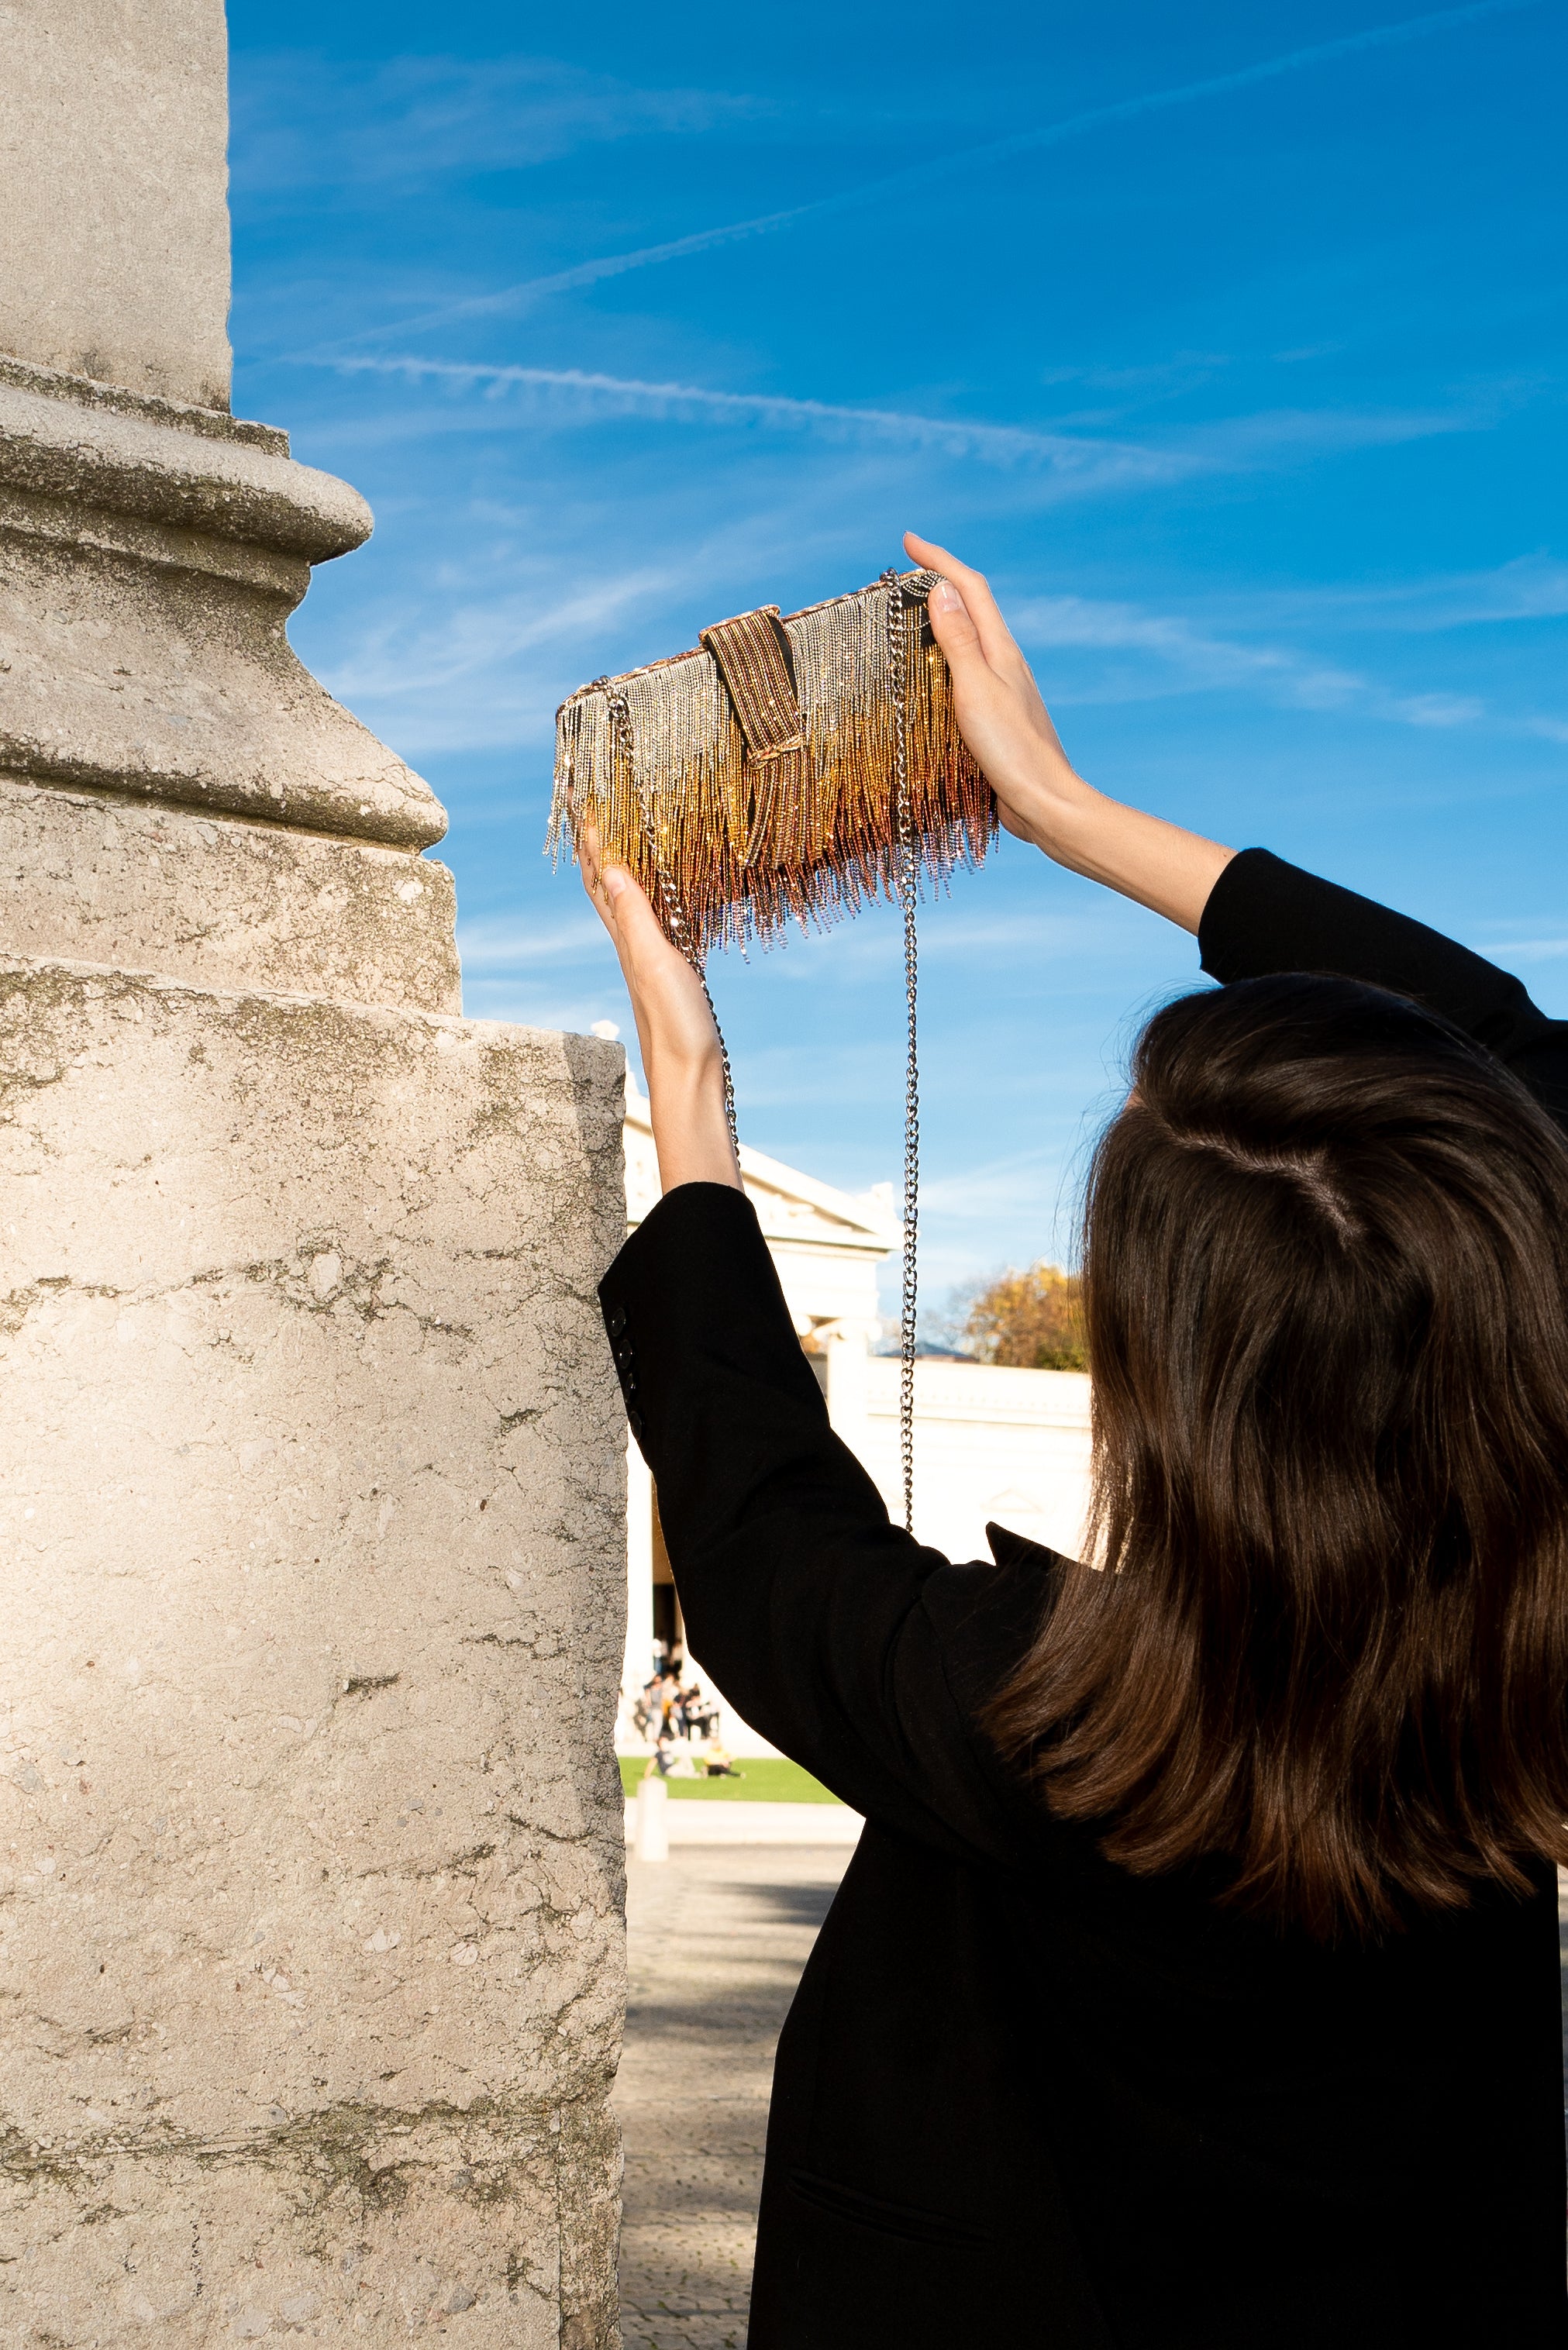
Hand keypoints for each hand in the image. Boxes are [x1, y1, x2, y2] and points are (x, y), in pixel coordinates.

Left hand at [580, 827, 740, 1192]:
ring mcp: (650, 958)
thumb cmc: (675, 1025)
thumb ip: (635, 917)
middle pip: (606, 883)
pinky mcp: (671, 972)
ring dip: (619, 866)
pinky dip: (650, 897)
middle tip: (589, 805)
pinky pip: (653, 921)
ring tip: (618, 836)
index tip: (578, 795)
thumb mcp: (655, 963)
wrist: (690, 1079)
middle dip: (596, 843)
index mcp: (625, 937)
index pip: (600, 875)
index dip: (589, 836)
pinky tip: (660, 896)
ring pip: (627, 901)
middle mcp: (631, 944)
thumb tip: (609, 865)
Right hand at [903, 531, 1090, 856]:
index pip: (970, 589)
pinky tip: (929, 676)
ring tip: (908, 617)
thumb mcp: (976, 690)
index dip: (940, 560)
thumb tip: (942, 589)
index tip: (909, 542)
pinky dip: (942, 660)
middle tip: (904, 575)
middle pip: (971, 608)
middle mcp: (1005, 664)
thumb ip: (959, 641)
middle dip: (939, 582)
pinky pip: (964, 674)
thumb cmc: (1013, 750)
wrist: (1046, 804)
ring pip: (969, 641)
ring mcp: (1002, 691)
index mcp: (1002, 651)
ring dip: (940, 620)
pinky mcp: (996, 719)